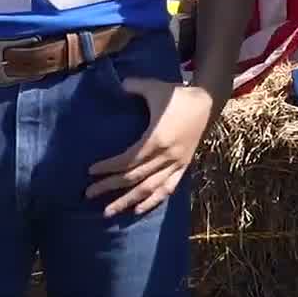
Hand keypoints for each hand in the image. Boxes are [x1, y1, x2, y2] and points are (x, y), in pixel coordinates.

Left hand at [88, 80, 214, 216]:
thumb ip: (135, 86)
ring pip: (149, 189)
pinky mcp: (183, 167)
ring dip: (128, 201)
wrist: (208, 103)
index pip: (128, 160)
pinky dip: (153, 201)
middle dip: (110, 187)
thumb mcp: (156, 88)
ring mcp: (176, 163)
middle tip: (89, 194)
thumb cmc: (179, 95)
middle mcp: (166, 156)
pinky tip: (138, 210)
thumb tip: (118, 84)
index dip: (108, 167)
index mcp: (157, 139)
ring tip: (108, 212)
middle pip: (134, 178)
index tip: (91, 171)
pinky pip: (167, 188)